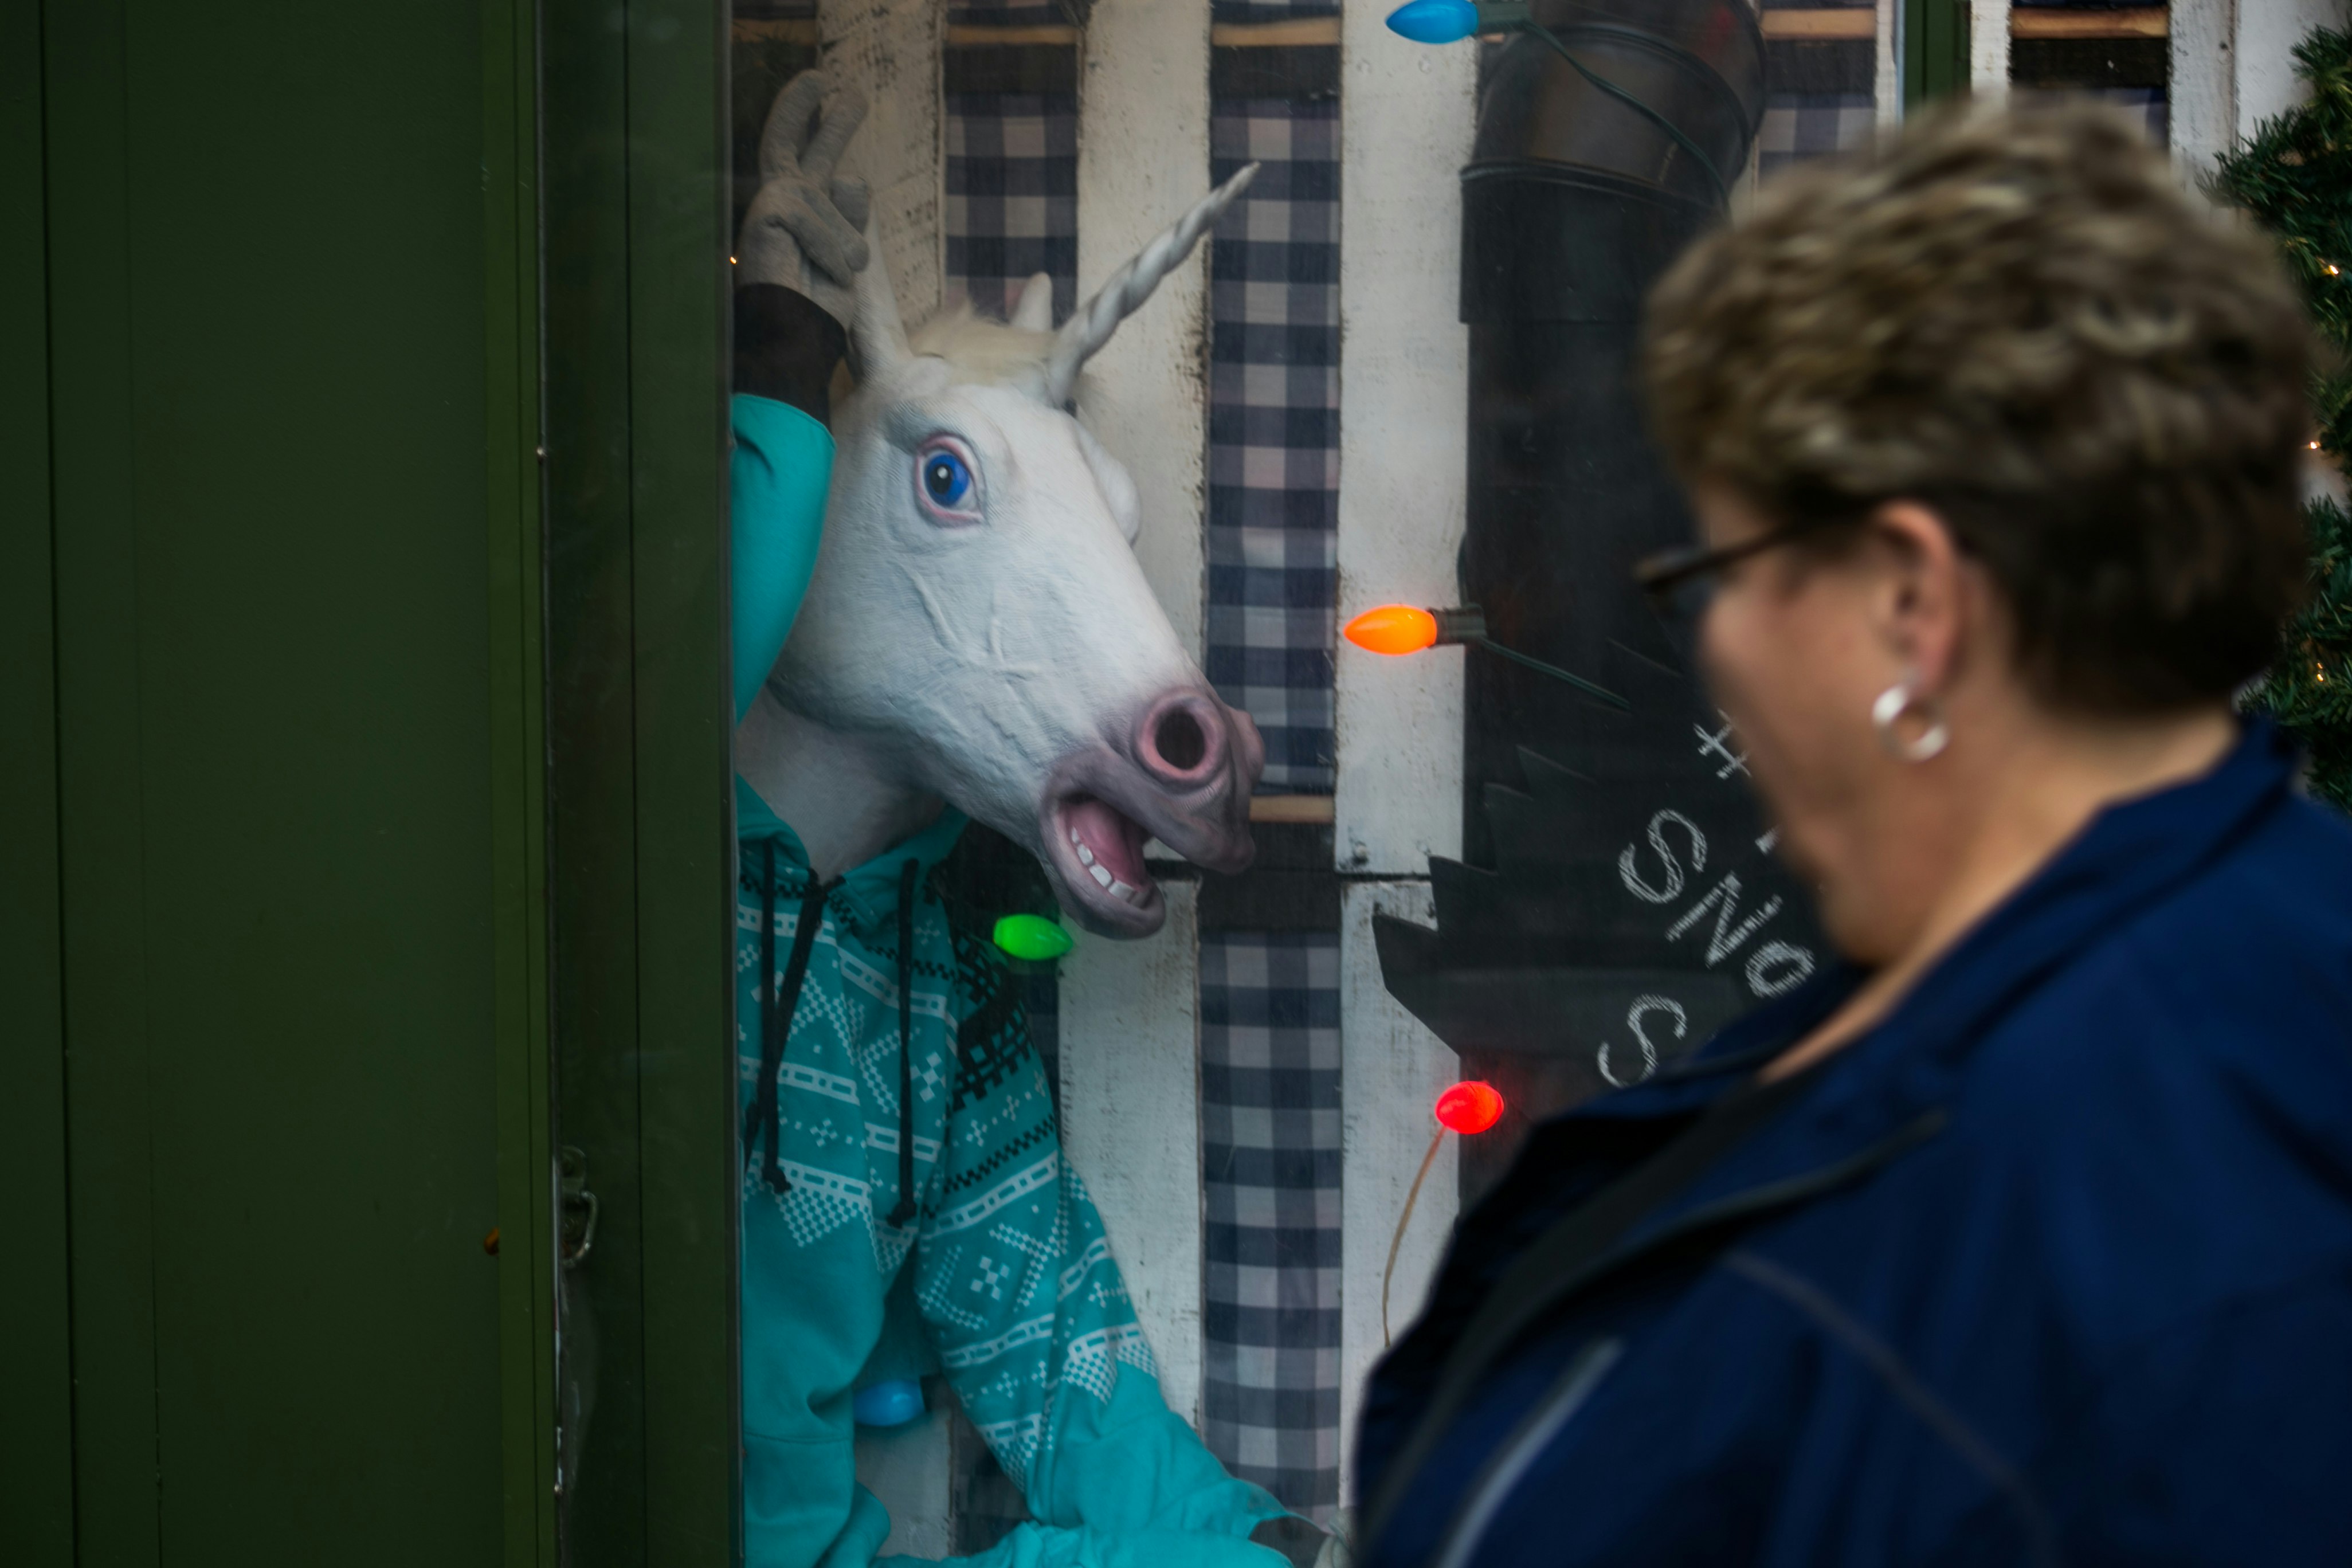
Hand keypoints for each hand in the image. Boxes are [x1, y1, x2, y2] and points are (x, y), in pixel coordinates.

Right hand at [736, 70, 871, 327]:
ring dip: (847, 242)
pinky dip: (832, 249)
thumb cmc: (819, 309)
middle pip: (795, 142)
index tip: (836, 94)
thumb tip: (851, 176)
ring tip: (838, 276)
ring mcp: (771, 204)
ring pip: (832, 191)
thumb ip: (849, 215)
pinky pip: (817, 214)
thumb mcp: (848, 255)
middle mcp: (781, 201)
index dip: (822, 123)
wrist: (795, 342)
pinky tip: (827, 275)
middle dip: (825, 116)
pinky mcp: (766, 214)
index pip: (812, 158)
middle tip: (853, 92)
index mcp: (800, 210)